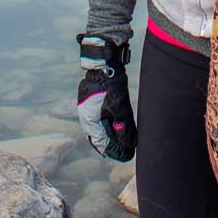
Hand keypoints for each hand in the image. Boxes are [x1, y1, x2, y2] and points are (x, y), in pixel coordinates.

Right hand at [76, 34, 136, 161]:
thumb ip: (123, 126)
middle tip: (129, 152)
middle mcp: (87, 117)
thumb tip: (129, 144)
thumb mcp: (119, 106)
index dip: (115, 152)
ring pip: (102, 129)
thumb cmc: (109, 83)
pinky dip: (111, 126)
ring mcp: (90, 109)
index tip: (128, 157)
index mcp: (89, 121)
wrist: (104, 61)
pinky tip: (119, 128)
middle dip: (114, 146)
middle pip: (101, 138)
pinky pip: (102, 120)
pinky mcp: (95, 102)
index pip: (102, 143)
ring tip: (126, 144)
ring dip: (113, 137)